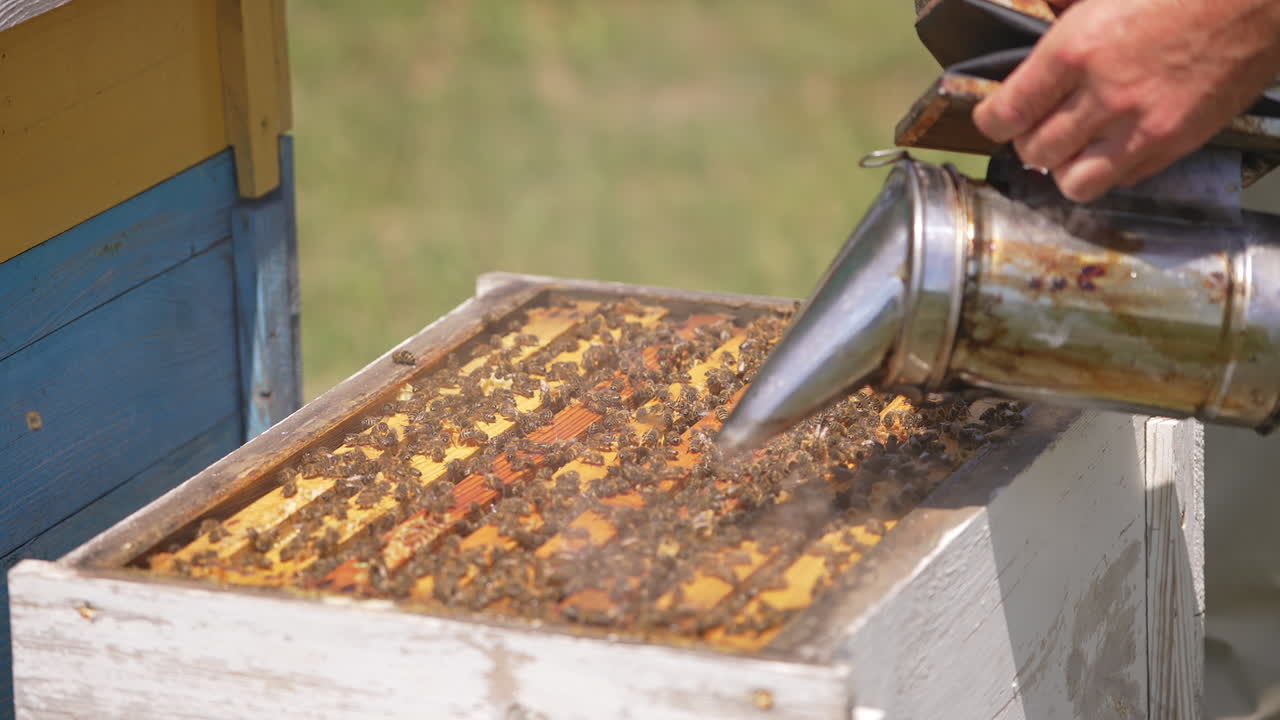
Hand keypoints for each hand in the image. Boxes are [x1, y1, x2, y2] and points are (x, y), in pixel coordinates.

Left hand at [972, 0, 1279, 201]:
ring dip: (1065, 167)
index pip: (1005, 114)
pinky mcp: (1173, 144)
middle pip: (1034, 152)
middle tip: (1038, 126)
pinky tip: (1113, 145)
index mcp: (1076, 49)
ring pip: (1072, 183)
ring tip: (1073, 145)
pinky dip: (1109, 171)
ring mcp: (1140, 126)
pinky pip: (1121, 181)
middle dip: (1029, 142)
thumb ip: (1062, 10)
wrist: (1259, 0)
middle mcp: (1102, 95)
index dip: (992, 120)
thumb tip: (1037, 15)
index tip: (997, 116)